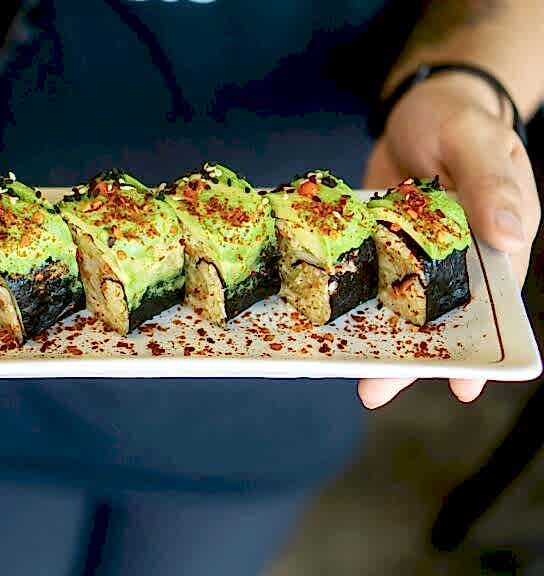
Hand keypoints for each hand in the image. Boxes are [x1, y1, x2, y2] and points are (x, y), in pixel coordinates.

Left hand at [359, 73, 539, 408]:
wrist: (416, 106)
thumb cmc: (456, 116)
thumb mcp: (473, 140)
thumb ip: (490, 182)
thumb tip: (511, 232)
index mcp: (497, 236)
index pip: (493, 302)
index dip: (479, 346)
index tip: (461, 388)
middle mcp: (458, 255)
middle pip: (438, 316)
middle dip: (411, 357)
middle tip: (375, 392)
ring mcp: (416, 254)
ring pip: (401, 307)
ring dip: (379, 341)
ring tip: (354, 378)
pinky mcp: (383, 245)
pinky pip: (371, 280)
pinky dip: (355, 303)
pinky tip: (333, 327)